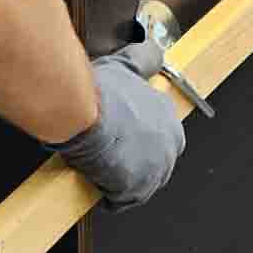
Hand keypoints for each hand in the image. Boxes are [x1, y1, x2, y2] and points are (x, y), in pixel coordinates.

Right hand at [50, 40, 188, 206]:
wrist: (82, 114)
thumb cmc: (101, 93)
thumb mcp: (127, 65)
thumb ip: (145, 59)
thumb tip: (154, 51)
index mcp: (169, 117)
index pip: (161, 137)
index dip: (137, 140)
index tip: (122, 140)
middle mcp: (170, 145)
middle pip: (153, 163)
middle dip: (133, 163)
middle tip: (109, 157)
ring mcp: (155, 169)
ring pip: (140, 184)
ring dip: (121, 181)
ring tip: (101, 171)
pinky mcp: (137, 189)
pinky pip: (123, 201)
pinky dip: (109, 197)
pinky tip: (96, 186)